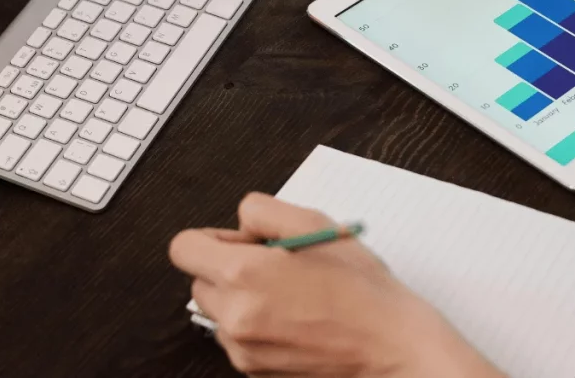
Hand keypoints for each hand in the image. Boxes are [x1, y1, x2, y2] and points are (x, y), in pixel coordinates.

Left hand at [169, 193, 501, 377]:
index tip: (242, 240)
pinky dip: (256, 323)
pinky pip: (236, 336)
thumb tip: (242, 223)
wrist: (390, 345)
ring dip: (241, 297)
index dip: (213, 237)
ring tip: (291, 292)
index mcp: (244, 273)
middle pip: (198, 280)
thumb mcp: (317, 224)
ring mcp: (241, 347)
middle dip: (228, 267)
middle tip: (275, 263)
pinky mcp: (252, 369)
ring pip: (217, 310)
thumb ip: (265, 211)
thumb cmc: (361, 288)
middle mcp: (234, 314)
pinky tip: (295, 316)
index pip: (184, 248)